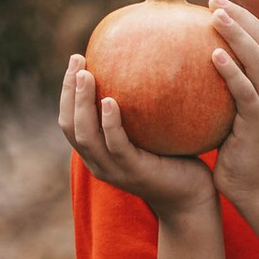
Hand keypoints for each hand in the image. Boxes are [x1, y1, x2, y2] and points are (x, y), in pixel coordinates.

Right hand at [58, 56, 219, 219]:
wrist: (192, 197)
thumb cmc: (174, 159)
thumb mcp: (152, 131)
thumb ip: (142, 107)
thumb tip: (145, 62)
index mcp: (98, 153)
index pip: (70, 121)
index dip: (67, 91)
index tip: (76, 61)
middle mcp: (99, 163)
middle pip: (70, 126)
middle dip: (69, 92)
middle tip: (77, 60)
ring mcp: (114, 170)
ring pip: (86, 136)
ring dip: (82, 103)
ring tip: (86, 75)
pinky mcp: (134, 172)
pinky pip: (116, 145)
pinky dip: (110, 123)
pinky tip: (110, 101)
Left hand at [206, 0, 258, 207]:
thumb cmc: (242, 154)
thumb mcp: (236, 116)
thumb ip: (225, 92)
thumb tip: (192, 69)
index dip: (244, 17)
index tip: (218, 2)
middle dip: (240, 16)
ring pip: (258, 59)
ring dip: (237, 33)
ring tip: (215, 15)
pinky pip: (246, 91)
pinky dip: (232, 71)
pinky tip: (214, 55)